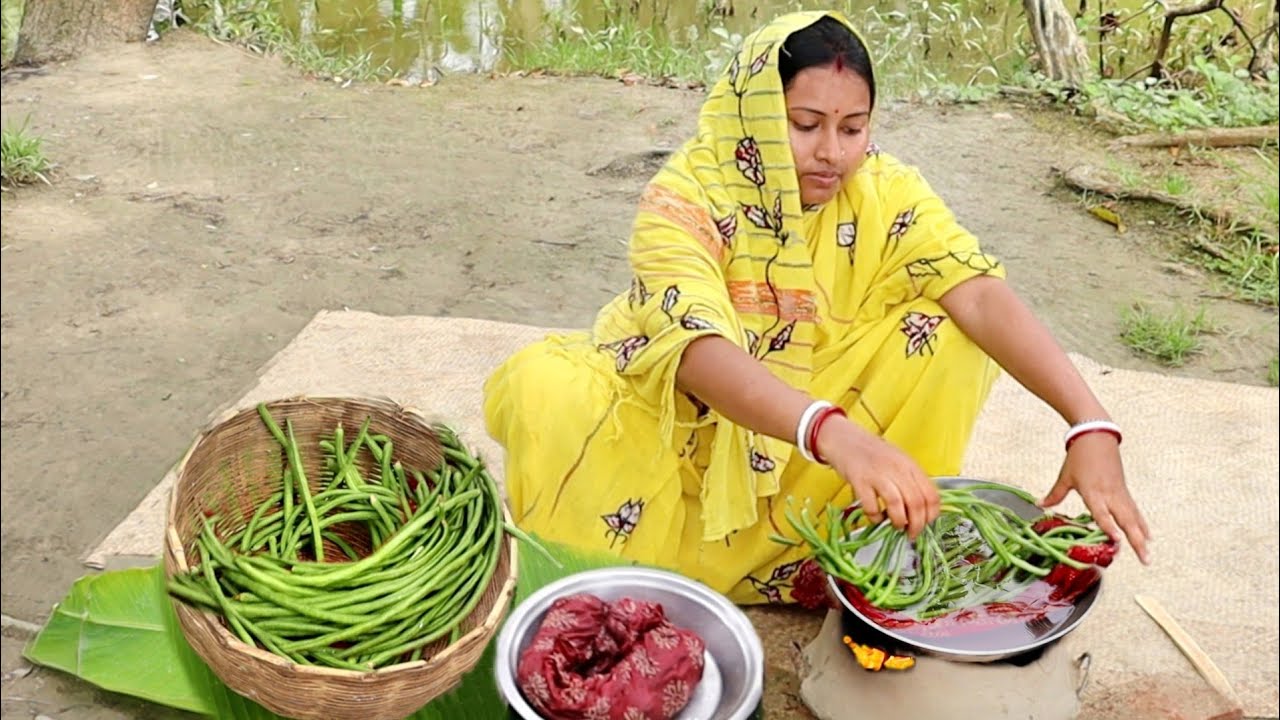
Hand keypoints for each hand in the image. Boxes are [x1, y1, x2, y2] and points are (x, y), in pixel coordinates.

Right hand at [815, 415, 939, 538]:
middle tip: (911, 533)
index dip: (932, 515)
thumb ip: (910, 481)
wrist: (844, 439)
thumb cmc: (872, 453)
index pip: (931, 495)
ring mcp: (878, 474)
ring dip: (899, 522)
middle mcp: (897, 468)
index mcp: (910, 465)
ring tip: (896, 526)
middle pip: (916, 502)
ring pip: (897, 505)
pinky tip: (876, 517)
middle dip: (917, 525)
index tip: (926, 524)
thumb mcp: (898, 462)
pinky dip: (876, 517)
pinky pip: (872, 506)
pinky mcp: (859, 480)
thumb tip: (922, 510)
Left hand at [1041, 432, 1150, 564]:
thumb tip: (1039, 504)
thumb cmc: (1079, 457)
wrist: (1096, 437)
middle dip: (1135, 540)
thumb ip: (1055, 494)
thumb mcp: (1065, 476)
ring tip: (1147, 555)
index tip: (1117, 540)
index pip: (1102, 513)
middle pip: (1125, 520)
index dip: (1109, 527)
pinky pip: (1135, 512)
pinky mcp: (1124, 492)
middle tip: (1144, 559)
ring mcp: (1120, 494)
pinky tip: (1148, 537)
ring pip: (1133, 518)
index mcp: (1093, 491)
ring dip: (1141, 536)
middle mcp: (1110, 495)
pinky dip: (1141, 524)